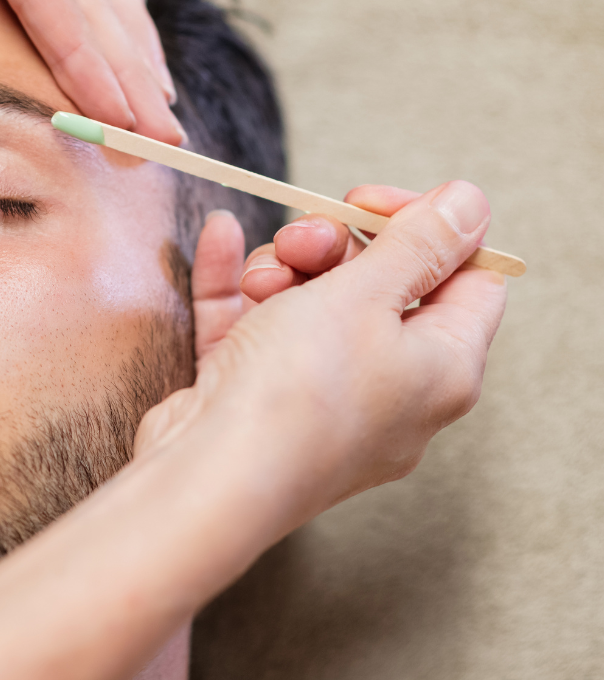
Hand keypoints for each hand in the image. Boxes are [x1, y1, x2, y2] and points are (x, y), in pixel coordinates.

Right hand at [137, 182, 507, 531]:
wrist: (209, 476)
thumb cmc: (298, 396)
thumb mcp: (365, 295)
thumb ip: (418, 243)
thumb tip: (470, 203)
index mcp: (443, 370)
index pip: (468, 280)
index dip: (425, 230)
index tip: (370, 205)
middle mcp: (392, 392)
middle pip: (381, 289)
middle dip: (336, 247)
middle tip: (306, 236)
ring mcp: (322, 401)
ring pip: (312, 307)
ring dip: (283, 269)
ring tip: (259, 275)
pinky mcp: (260, 402)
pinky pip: (255, 328)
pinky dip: (239, 285)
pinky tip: (220, 239)